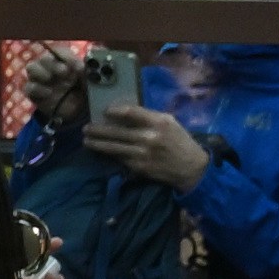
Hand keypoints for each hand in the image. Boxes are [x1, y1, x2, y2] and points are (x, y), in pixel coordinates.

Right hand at [24, 49, 95, 130]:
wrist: (77, 111)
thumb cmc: (82, 90)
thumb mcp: (88, 80)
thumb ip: (87, 72)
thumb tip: (83, 67)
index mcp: (64, 61)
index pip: (59, 51)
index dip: (66, 56)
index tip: (78, 66)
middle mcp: (50, 67)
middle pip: (44, 57)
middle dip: (53, 63)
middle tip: (64, 71)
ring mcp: (40, 79)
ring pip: (31, 67)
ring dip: (41, 71)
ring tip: (50, 78)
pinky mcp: (34, 93)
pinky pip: (29, 87)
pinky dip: (37, 88)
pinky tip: (48, 93)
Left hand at [82, 103, 208, 187]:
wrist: (191, 167)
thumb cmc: (180, 141)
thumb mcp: (170, 122)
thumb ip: (149, 117)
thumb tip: (125, 114)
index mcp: (158, 122)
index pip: (130, 113)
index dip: (114, 111)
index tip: (105, 111)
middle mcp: (149, 137)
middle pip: (117, 131)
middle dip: (98, 130)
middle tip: (86, 128)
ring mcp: (143, 154)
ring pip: (113, 147)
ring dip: (97, 144)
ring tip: (86, 141)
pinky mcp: (139, 167)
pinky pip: (120, 159)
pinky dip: (109, 155)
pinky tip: (101, 152)